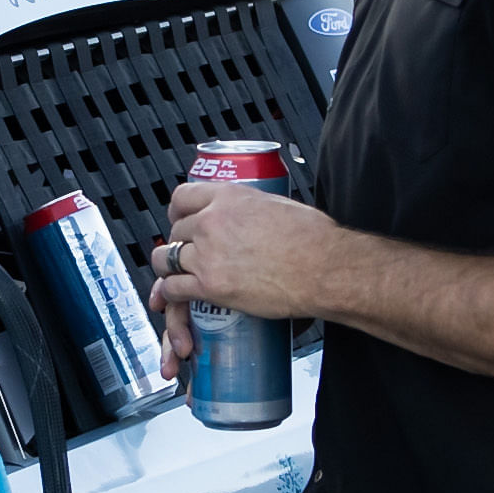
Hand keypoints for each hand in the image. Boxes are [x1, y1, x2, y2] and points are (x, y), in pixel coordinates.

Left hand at [148, 182, 339, 371]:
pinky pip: (174, 288)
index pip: (183, 196)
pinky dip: (170, 293)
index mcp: (229, 197)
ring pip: (168, 259)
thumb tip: (253, 213)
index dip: (177, 210)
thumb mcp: (279, 204)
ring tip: (175, 273)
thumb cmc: (315, 240)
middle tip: (188, 252)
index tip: (179, 218)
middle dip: (180, 241)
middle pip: (176, 229)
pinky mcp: (211, 285)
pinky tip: (174, 295)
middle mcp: (213, 221)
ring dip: (168, 267)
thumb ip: (254, 206)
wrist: (325, 270)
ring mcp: (208, 254)